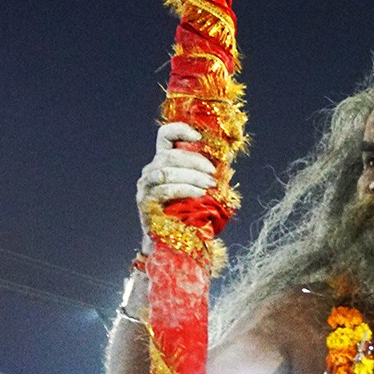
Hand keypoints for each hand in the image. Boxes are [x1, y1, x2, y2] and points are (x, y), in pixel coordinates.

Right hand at [136, 123, 216, 250]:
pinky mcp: (145, 201)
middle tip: (213, 172)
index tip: (198, 137)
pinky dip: (185, 189)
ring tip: (210, 185)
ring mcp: (146, 186)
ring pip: (167, 171)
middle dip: (195, 161)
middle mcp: (151, 170)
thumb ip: (206, 173)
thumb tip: (227, 158)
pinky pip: (165, 189)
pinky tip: (199, 193)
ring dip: (192, 176)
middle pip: (170, 155)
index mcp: (163, 161)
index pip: (165, 136)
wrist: (170, 243)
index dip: (180, 130)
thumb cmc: (187, 214)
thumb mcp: (198, 189)